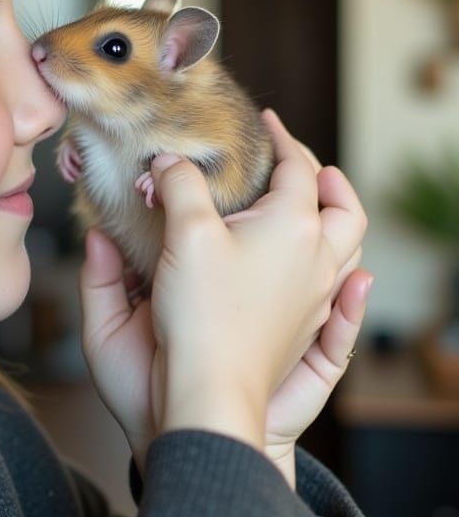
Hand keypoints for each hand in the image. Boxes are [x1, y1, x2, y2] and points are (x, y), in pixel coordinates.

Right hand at [78, 109, 367, 472]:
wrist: (210, 392)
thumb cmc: (199, 314)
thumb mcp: (184, 233)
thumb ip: (179, 184)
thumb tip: (167, 162)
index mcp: (294, 227)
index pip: (299, 168)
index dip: (282, 139)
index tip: (266, 124)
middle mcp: (317, 259)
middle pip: (343, 206)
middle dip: (327, 178)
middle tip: (302, 162)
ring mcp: (317, 297)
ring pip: (349, 247)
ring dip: (336, 218)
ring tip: (316, 206)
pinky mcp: (305, 328)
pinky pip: (336, 282)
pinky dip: (331, 258)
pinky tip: (313, 264)